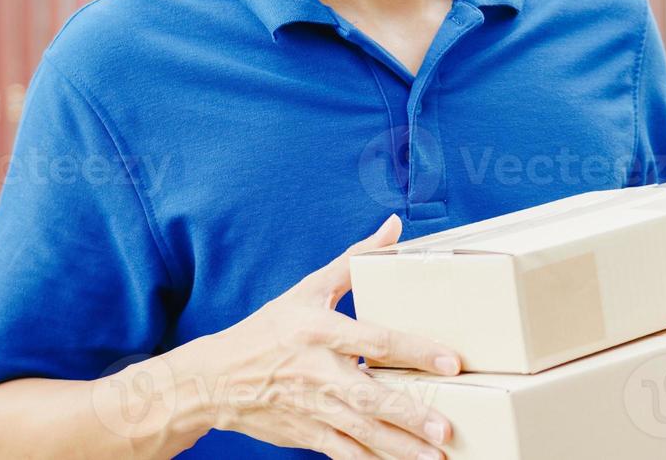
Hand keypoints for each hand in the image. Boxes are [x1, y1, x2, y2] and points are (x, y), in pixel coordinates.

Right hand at [198, 215, 461, 458]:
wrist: (214, 379)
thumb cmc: (268, 330)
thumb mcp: (307, 290)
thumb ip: (354, 261)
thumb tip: (393, 227)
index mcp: (320, 332)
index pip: (375, 341)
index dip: (415, 351)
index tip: (451, 363)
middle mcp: (317, 372)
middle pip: (369, 396)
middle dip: (410, 414)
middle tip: (446, 427)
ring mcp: (311, 408)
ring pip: (361, 432)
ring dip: (399, 446)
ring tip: (435, 455)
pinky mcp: (305, 433)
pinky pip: (344, 452)